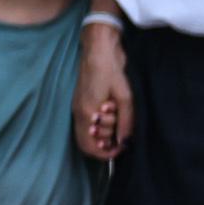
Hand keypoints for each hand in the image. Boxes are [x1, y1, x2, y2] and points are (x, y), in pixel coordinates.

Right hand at [76, 23, 130, 157]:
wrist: (99, 51)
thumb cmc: (112, 72)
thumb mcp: (125, 98)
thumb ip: (125, 121)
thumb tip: (124, 142)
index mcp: (87, 113)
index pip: (89, 146)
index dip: (105, 153)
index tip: (122, 148)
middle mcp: (79, 112)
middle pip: (89, 142)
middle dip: (107, 139)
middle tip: (121, 126)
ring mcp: (78, 107)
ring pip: (89, 132)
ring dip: (105, 130)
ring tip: (117, 114)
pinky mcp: (81, 101)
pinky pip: (88, 122)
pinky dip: (101, 123)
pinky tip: (113, 111)